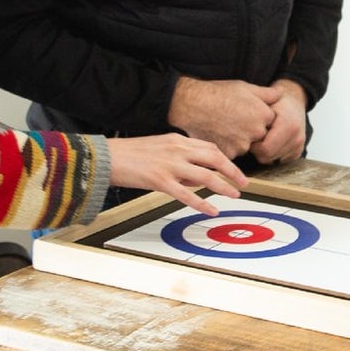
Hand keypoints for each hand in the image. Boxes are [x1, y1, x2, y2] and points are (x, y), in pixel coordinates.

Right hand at [107, 134, 248, 214]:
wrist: (105, 158)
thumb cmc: (129, 155)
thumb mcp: (158, 149)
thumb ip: (179, 160)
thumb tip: (198, 178)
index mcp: (176, 140)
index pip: (209, 147)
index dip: (225, 159)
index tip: (234, 169)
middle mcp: (176, 149)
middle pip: (214, 158)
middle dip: (233, 171)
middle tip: (244, 182)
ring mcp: (169, 165)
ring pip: (206, 176)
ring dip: (224, 186)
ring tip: (235, 195)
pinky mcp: (160, 181)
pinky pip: (187, 194)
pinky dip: (202, 203)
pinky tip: (212, 210)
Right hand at [168, 77, 281, 157]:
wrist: (192, 105)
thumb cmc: (217, 93)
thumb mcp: (245, 87)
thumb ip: (267, 93)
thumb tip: (281, 93)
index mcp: (264, 114)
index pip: (270, 122)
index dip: (258, 117)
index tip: (246, 112)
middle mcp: (256, 131)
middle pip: (259, 136)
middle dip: (250, 130)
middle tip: (234, 119)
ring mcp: (243, 144)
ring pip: (246, 146)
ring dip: (239, 140)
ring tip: (224, 126)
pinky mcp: (229, 154)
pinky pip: (233, 153)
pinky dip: (227, 147)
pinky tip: (218, 134)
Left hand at [252, 79, 307, 165]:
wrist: (293, 103)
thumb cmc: (274, 102)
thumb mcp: (264, 101)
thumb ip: (255, 113)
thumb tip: (241, 127)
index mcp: (289, 126)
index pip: (264, 149)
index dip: (252, 144)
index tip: (248, 134)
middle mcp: (297, 138)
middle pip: (267, 157)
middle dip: (256, 149)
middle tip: (253, 136)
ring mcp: (298, 146)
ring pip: (271, 161)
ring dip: (264, 151)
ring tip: (262, 136)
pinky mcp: (297, 153)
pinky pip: (278, 160)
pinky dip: (271, 153)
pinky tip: (269, 140)